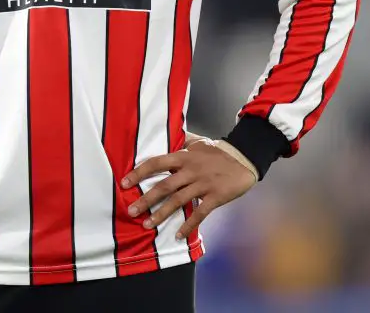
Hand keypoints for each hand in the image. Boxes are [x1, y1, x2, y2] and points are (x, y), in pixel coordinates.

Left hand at [121, 140, 255, 239]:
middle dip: (146, 199)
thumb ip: (182, 141)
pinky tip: (178, 235)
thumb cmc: (218, 151)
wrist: (244, 158)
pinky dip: (188, 225)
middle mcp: (190, 170)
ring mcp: (203, 184)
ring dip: (161, 214)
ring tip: (147, 225)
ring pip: (178, 201)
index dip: (139, 173)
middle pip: (164, 186)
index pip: (156, 163)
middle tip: (131, 210)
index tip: (125, 183)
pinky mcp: (215, 197)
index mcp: (184, 157)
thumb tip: (168, 134)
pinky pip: (200, 213)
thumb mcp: (198, 142)